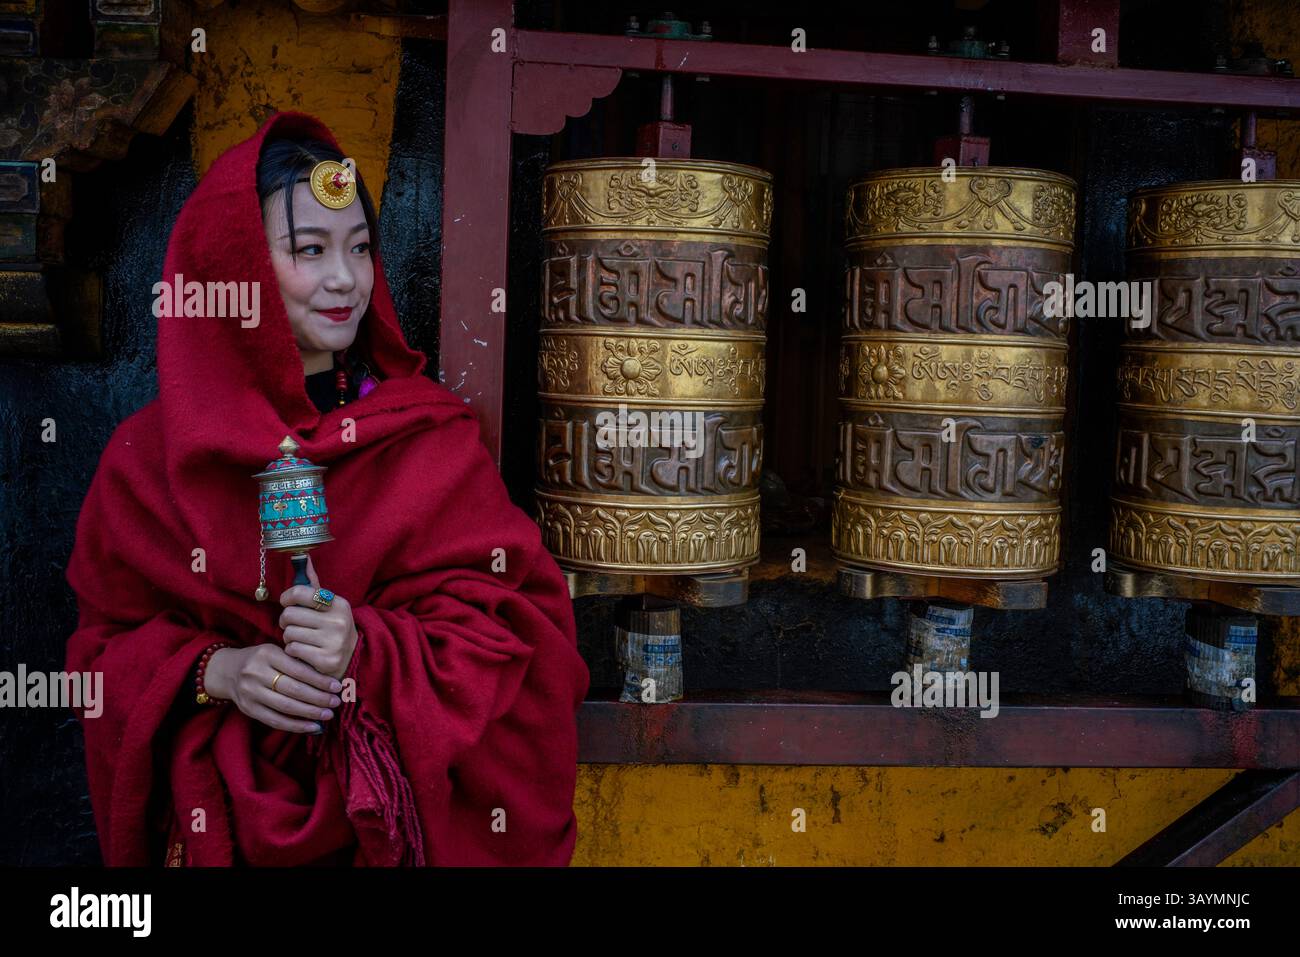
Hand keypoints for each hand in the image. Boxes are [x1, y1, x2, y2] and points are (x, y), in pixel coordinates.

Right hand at [206, 643, 341, 733]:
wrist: (227, 671)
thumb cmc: (261, 660)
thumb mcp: (276, 652)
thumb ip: (297, 663)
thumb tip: (329, 681)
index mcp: (267, 654)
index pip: (299, 670)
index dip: (320, 680)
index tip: (337, 686)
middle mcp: (256, 673)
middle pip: (293, 689)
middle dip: (318, 698)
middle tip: (336, 702)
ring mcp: (250, 693)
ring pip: (285, 707)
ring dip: (310, 713)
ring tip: (328, 714)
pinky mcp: (248, 709)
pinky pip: (275, 720)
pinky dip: (296, 725)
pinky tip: (313, 726)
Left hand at [278, 554, 357, 680]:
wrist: (351, 657)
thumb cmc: (332, 627)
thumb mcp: (328, 605)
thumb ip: (313, 584)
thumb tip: (302, 557)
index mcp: (339, 604)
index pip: (300, 592)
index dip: (287, 597)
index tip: (287, 602)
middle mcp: (338, 622)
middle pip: (290, 614)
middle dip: (286, 621)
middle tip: (292, 624)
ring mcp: (333, 642)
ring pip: (289, 633)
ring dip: (289, 637)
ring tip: (300, 638)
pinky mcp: (325, 660)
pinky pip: (292, 649)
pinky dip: (293, 650)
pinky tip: (303, 651)